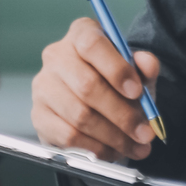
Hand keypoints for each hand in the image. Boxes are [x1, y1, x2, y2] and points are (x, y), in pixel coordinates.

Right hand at [30, 17, 161, 161]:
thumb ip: (145, 67)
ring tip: (135, 146)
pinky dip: (96, 148)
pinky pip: (68, 136)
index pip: (92, 44)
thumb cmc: (115, 83)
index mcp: (81, 34)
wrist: (94, 105)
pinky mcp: (38, 115)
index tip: (137, 92)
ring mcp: (43, 86)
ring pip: (80, 115)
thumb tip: (147, 63)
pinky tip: (113, 151)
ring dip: (113, 136)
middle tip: (144, 132)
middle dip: (122, 114)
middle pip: (87, 85)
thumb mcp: (136, 73)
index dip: (116, 69)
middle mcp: (56, 56)